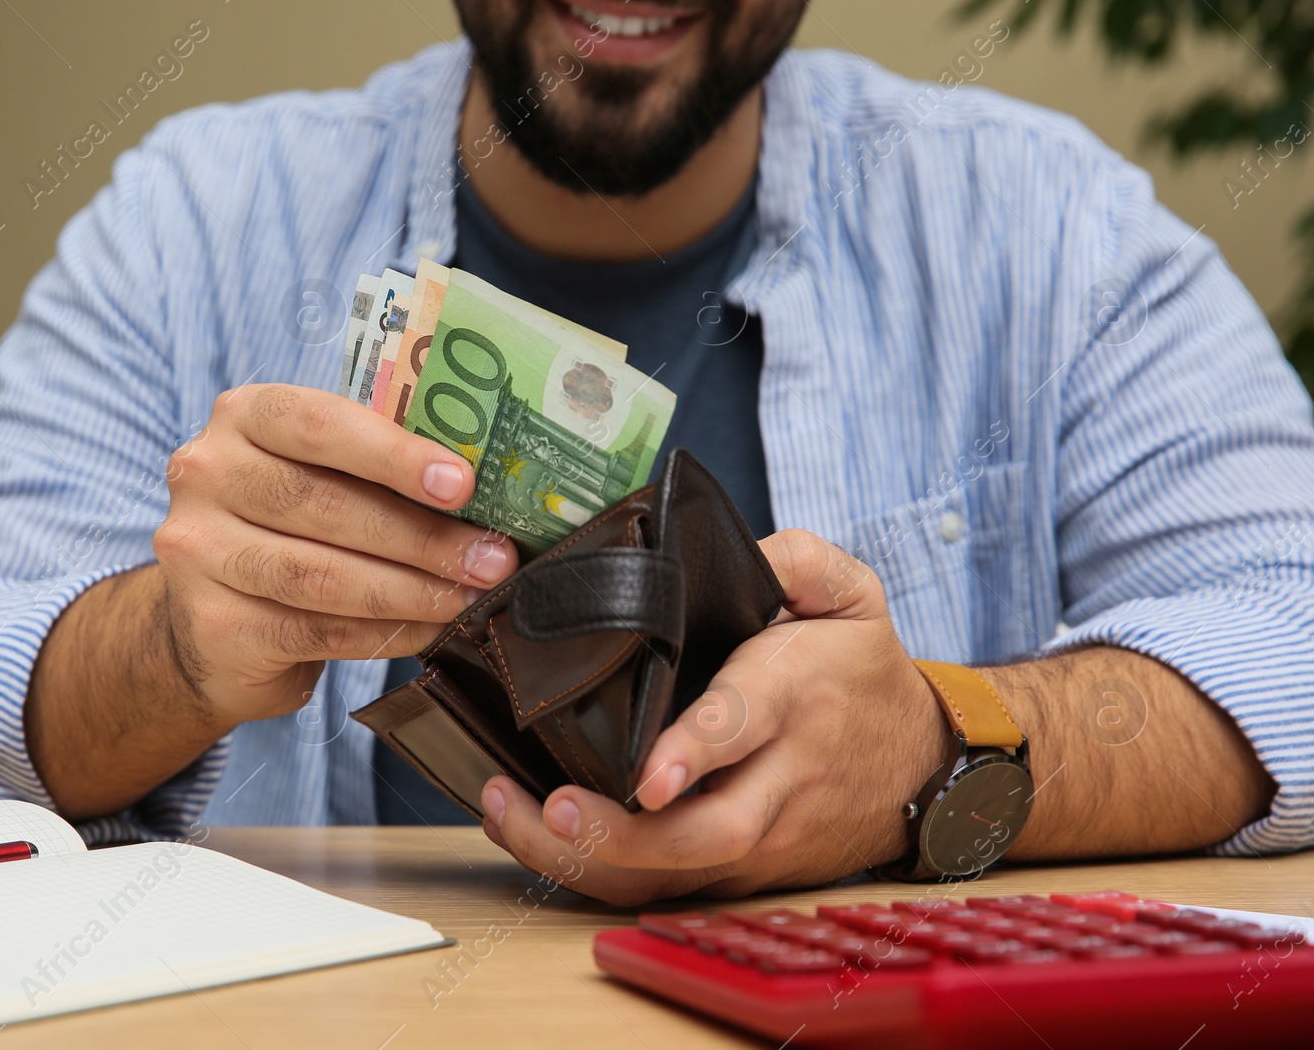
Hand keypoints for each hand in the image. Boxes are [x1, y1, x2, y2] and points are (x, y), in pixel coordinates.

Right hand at [153, 383, 518, 725]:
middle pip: (327, 505)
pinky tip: (430, 631)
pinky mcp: (214, 626)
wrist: (211, 625)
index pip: (319, 423)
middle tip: (492, 558)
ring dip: (412, 591)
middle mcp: (207, 475)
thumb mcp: (320, 475)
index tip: (463, 483)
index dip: (394, 455)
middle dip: (422, 536)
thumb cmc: (291, 530)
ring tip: (470, 598)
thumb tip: (486, 485)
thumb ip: (379, 465)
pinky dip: (384, 634)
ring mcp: (199, 553)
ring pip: (322, 576)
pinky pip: (316, 631)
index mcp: (244, 417)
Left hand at [479, 529, 946, 904]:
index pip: (743, 727)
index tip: (646, 776)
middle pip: (705, 831)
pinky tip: (536, 835)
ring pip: (674, 873)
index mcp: (795, 697)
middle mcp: (777, 781)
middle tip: (554, 806)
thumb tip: (737, 547)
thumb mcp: (852, 597)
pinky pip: (664, 887)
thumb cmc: (863, 673)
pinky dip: (595, 874)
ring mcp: (759, 839)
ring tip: (512, 815)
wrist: (922, 767)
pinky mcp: (740, 871)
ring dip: (588, 857)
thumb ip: (797, 559)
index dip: (693, 754)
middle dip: (623, 833)